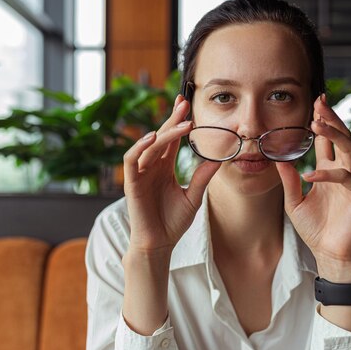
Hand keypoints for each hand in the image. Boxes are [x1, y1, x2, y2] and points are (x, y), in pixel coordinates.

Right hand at [123, 95, 220, 258]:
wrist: (159, 244)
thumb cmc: (173, 222)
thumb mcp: (193, 196)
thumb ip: (202, 177)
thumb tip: (219, 159)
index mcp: (164, 167)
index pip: (170, 139)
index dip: (177, 121)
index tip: (187, 105)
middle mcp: (151, 167)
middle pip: (160, 137)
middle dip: (171, 120)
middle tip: (184, 105)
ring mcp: (140, 174)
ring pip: (149, 145)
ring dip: (164, 133)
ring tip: (182, 125)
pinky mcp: (132, 183)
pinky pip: (131, 160)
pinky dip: (140, 147)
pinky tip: (152, 138)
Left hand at [276, 94, 350, 282]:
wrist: (328, 253)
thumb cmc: (314, 228)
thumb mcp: (294, 202)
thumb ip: (289, 181)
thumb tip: (278, 159)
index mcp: (329, 170)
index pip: (328, 140)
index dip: (322, 121)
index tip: (315, 103)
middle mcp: (344, 172)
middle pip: (341, 137)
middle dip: (330, 119)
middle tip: (319, 103)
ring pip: (348, 149)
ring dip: (333, 134)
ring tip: (316, 123)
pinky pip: (346, 178)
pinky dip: (328, 174)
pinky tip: (311, 174)